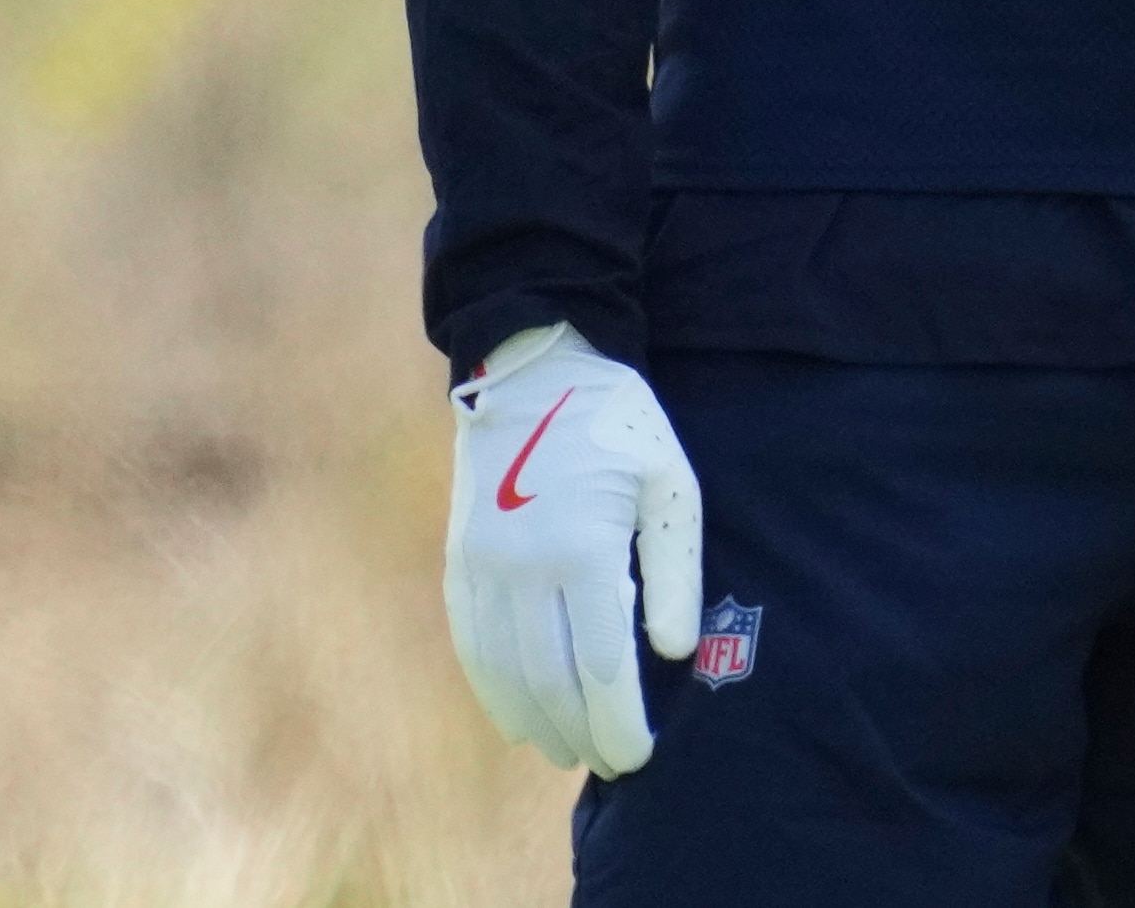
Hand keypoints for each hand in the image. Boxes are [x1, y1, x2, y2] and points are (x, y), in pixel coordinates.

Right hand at [445, 322, 705, 774]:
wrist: (535, 373)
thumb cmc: (619, 428)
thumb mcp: (669, 486)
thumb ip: (673, 572)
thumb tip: (671, 652)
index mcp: (579, 549)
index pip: (598, 666)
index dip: (618, 721)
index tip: (640, 756)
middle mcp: (520, 567)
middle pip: (548, 682)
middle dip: (582, 732)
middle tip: (614, 762)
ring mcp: (481, 567)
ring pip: (503, 673)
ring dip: (536, 722)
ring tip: (569, 750)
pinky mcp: (460, 562)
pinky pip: (473, 645)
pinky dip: (495, 690)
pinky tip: (519, 716)